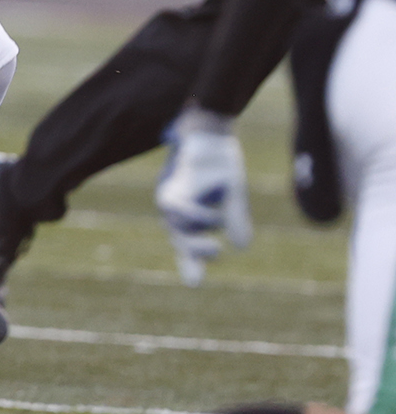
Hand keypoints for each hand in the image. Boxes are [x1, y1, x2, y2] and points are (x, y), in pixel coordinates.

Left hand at [154, 109, 252, 286]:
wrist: (211, 129)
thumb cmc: (218, 163)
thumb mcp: (231, 194)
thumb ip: (234, 219)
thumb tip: (241, 246)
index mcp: (190, 215)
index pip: (189, 244)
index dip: (191, 264)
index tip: (194, 284)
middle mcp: (176, 208)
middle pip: (179, 236)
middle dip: (193, 251)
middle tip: (215, 254)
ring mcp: (171, 193)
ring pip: (176, 221)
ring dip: (196, 228)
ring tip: (215, 231)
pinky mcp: (172, 180)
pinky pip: (176, 201)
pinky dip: (193, 211)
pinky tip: (211, 213)